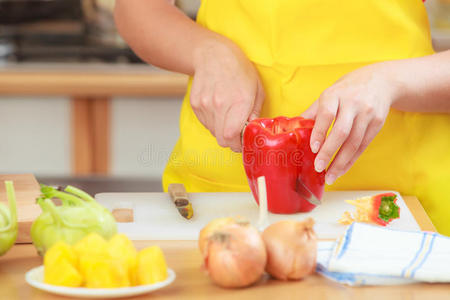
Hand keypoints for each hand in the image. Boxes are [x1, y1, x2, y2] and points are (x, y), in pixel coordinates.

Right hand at [190, 36, 264, 151]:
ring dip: (222, 130)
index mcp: (239, 101)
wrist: (214, 55)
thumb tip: (253, 132)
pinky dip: (213, 122)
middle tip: (237, 134)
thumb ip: (256, 113)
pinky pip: (206, 123)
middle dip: (231, 141)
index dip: (238, 145)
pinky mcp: (195, 104)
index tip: (243, 143)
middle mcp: (220, 104)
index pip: (232, 136)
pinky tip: (218, 109)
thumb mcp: (257, 90)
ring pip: (214, 133)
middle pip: (222, 140)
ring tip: (228, 115)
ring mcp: (205, 105)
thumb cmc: (239, 70)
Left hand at [302, 63, 399, 184]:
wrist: (380, 81)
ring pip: (354, 142)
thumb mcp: (328, 95)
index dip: (319, 132)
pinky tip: (341, 170)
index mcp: (335, 95)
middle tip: (318, 167)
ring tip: (330, 177)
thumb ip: (313, 113)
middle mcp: (353, 103)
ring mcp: (367, 114)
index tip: (313, 148)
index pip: (327, 114)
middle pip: (341, 132)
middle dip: (329, 152)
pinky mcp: (378, 123)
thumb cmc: (347, 90)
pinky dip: (351, 160)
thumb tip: (292, 130)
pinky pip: (363, 146)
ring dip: (341, 162)